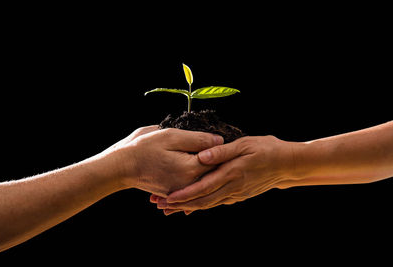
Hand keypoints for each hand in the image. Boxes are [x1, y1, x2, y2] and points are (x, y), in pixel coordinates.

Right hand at [101, 127, 223, 196]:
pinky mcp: (174, 194)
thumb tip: (219, 140)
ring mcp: (182, 191)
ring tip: (209, 157)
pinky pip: (192, 186)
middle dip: (220, 160)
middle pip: (213, 171)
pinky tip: (195, 167)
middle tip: (222, 147)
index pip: (219, 158)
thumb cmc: (143, 148)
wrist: (121, 167)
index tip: (230, 140)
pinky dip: (197, 178)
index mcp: (191, 168)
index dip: (224, 148)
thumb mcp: (170, 136)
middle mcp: (190, 184)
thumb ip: (197, 139)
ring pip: (203, 179)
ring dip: (209, 170)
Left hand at [152, 135, 296, 214]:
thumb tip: (201, 156)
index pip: (203, 187)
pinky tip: (193, 206)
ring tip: (171, 208)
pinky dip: (203, 205)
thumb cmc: (266, 150)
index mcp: (231, 174)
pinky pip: (217, 203)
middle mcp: (232, 188)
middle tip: (161, 206)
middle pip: (202, 201)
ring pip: (209, 204)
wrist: (286, 165)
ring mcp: (235, 194)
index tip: (167, 198)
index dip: (184, 194)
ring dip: (189, 207)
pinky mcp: (238, 195)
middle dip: (180, 204)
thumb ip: (222, 151)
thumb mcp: (244, 144)